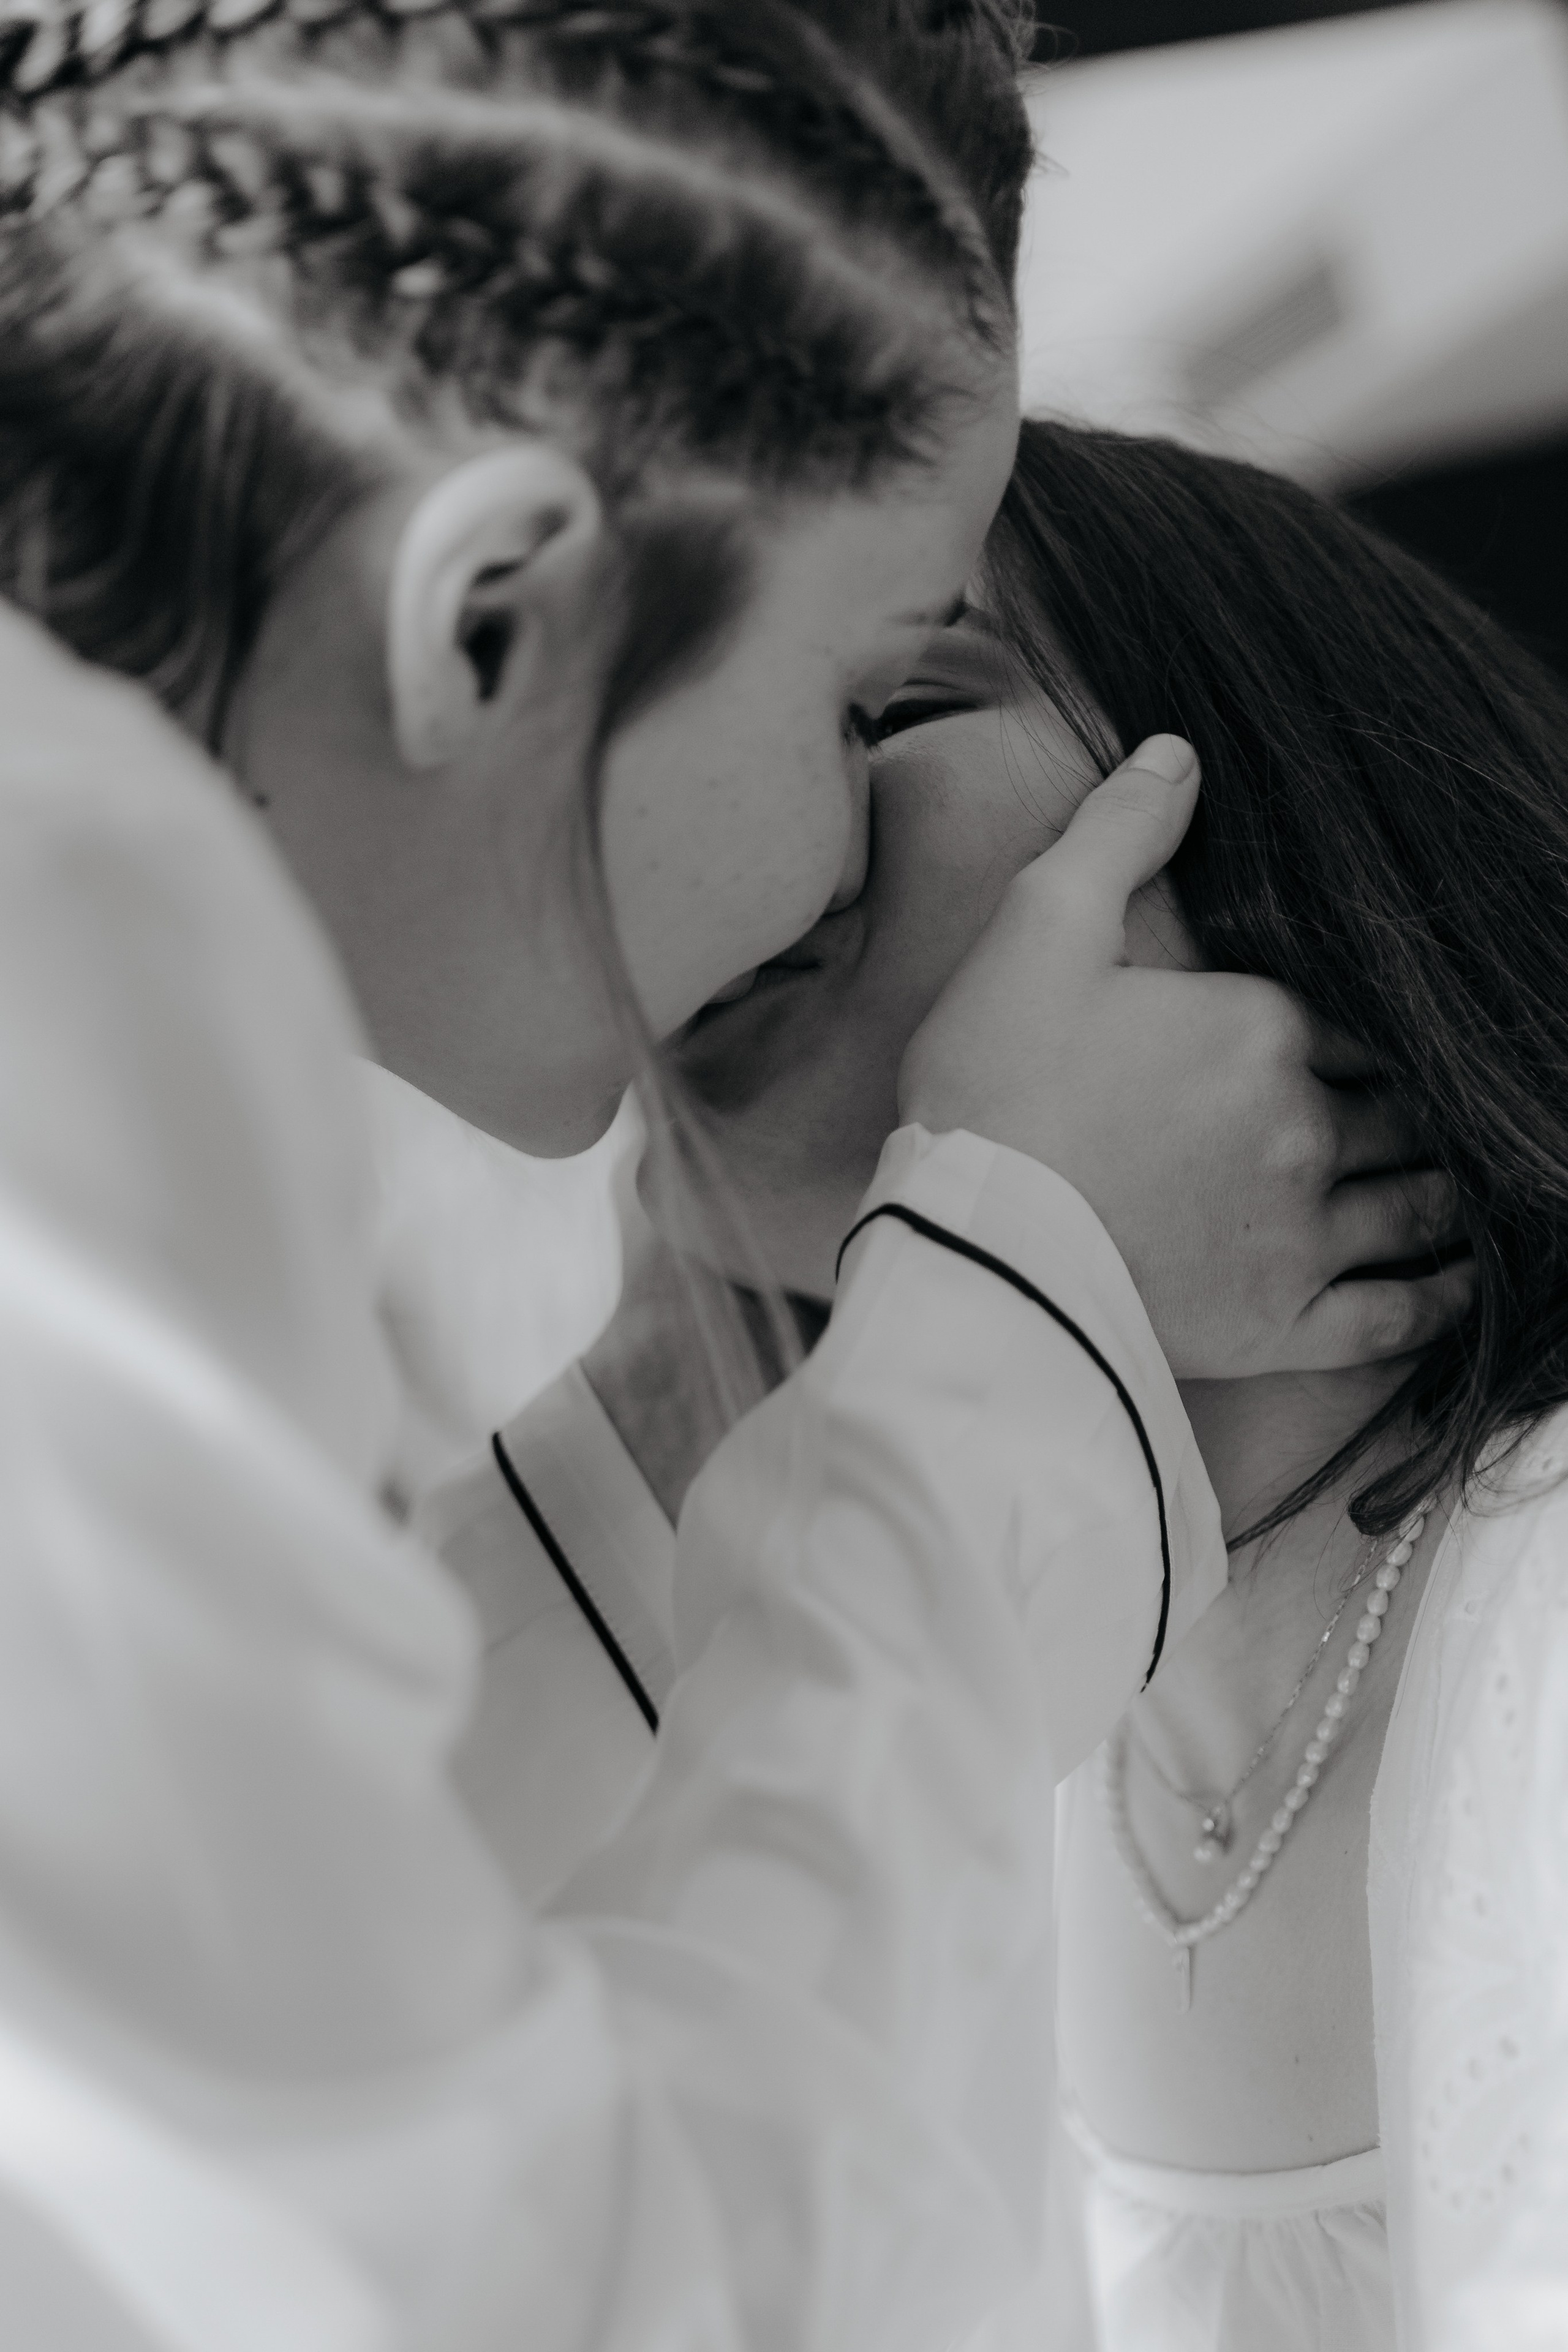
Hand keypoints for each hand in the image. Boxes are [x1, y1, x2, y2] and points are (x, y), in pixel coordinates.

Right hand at [898, 736, 1473, 1378]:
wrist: (970, 1244)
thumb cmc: (994, 1089)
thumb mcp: (1037, 930)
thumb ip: (1115, 834)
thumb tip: (1179, 753)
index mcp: (1260, 1028)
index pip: (1351, 1022)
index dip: (1358, 1030)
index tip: (1359, 1043)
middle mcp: (1304, 1126)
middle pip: (1396, 1109)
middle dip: (1410, 1106)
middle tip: (1416, 1110)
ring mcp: (1302, 1232)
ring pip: (1415, 1203)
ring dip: (1441, 1189)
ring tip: (1456, 1185)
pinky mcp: (1283, 1323)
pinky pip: (1396, 1315)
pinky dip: (1441, 1298)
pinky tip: (1462, 1280)